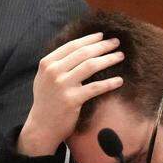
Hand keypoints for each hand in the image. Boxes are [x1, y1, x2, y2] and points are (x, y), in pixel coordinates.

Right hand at [17, 32, 123, 156]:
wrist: (41, 127)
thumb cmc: (47, 101)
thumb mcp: (45, 78)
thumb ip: (57, 63)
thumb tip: (79, 47)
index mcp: (47, 63)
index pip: (72, 46)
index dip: (89, 39)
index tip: (102, 36)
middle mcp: (53, 72)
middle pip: (83, 53)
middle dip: (102, 46)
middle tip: (116, 42)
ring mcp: (62, 85)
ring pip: (91, 66)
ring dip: (108, 59)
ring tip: (120, 56)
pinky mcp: (72, 100)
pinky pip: (95, 88)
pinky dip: (110, 83)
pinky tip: (119, 80)